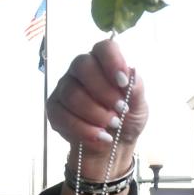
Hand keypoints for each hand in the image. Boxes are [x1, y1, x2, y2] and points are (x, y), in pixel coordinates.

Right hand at [47, 38, 147, 178]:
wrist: (114, 146)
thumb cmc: (126, 118)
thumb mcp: (139, 106)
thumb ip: (135, 89)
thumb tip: (131, 74)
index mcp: (103, 63)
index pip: (103, 48)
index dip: (112, 62)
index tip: (123, 83)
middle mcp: (81, 71)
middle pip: (82, 66)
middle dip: (103, 90)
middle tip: (120, 109)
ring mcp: (64, 88)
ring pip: (72, 93)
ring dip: (95, 113)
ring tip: (112, 125)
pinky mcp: (54, 109)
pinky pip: (62, 115)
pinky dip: (84, 129)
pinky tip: (100, 136)